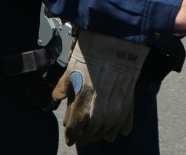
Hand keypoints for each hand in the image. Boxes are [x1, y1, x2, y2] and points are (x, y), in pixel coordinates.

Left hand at [50, 30, 148, 145]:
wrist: (114, 47)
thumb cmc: (90, 59)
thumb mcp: (68, 74)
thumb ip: (61, 91)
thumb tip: (56, 100)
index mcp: (81, 109)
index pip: (73, 134)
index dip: (70, 135)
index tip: (70, 135)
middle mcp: (99, 116)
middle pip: (90, 137)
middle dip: (84, 134)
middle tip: (82, 129)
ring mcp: (116, 113)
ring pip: (107, 135)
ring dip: (101, 132)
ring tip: (97, 125)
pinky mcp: (128, 108)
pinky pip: (123, 128)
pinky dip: (118, 127)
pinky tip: (114, 122)